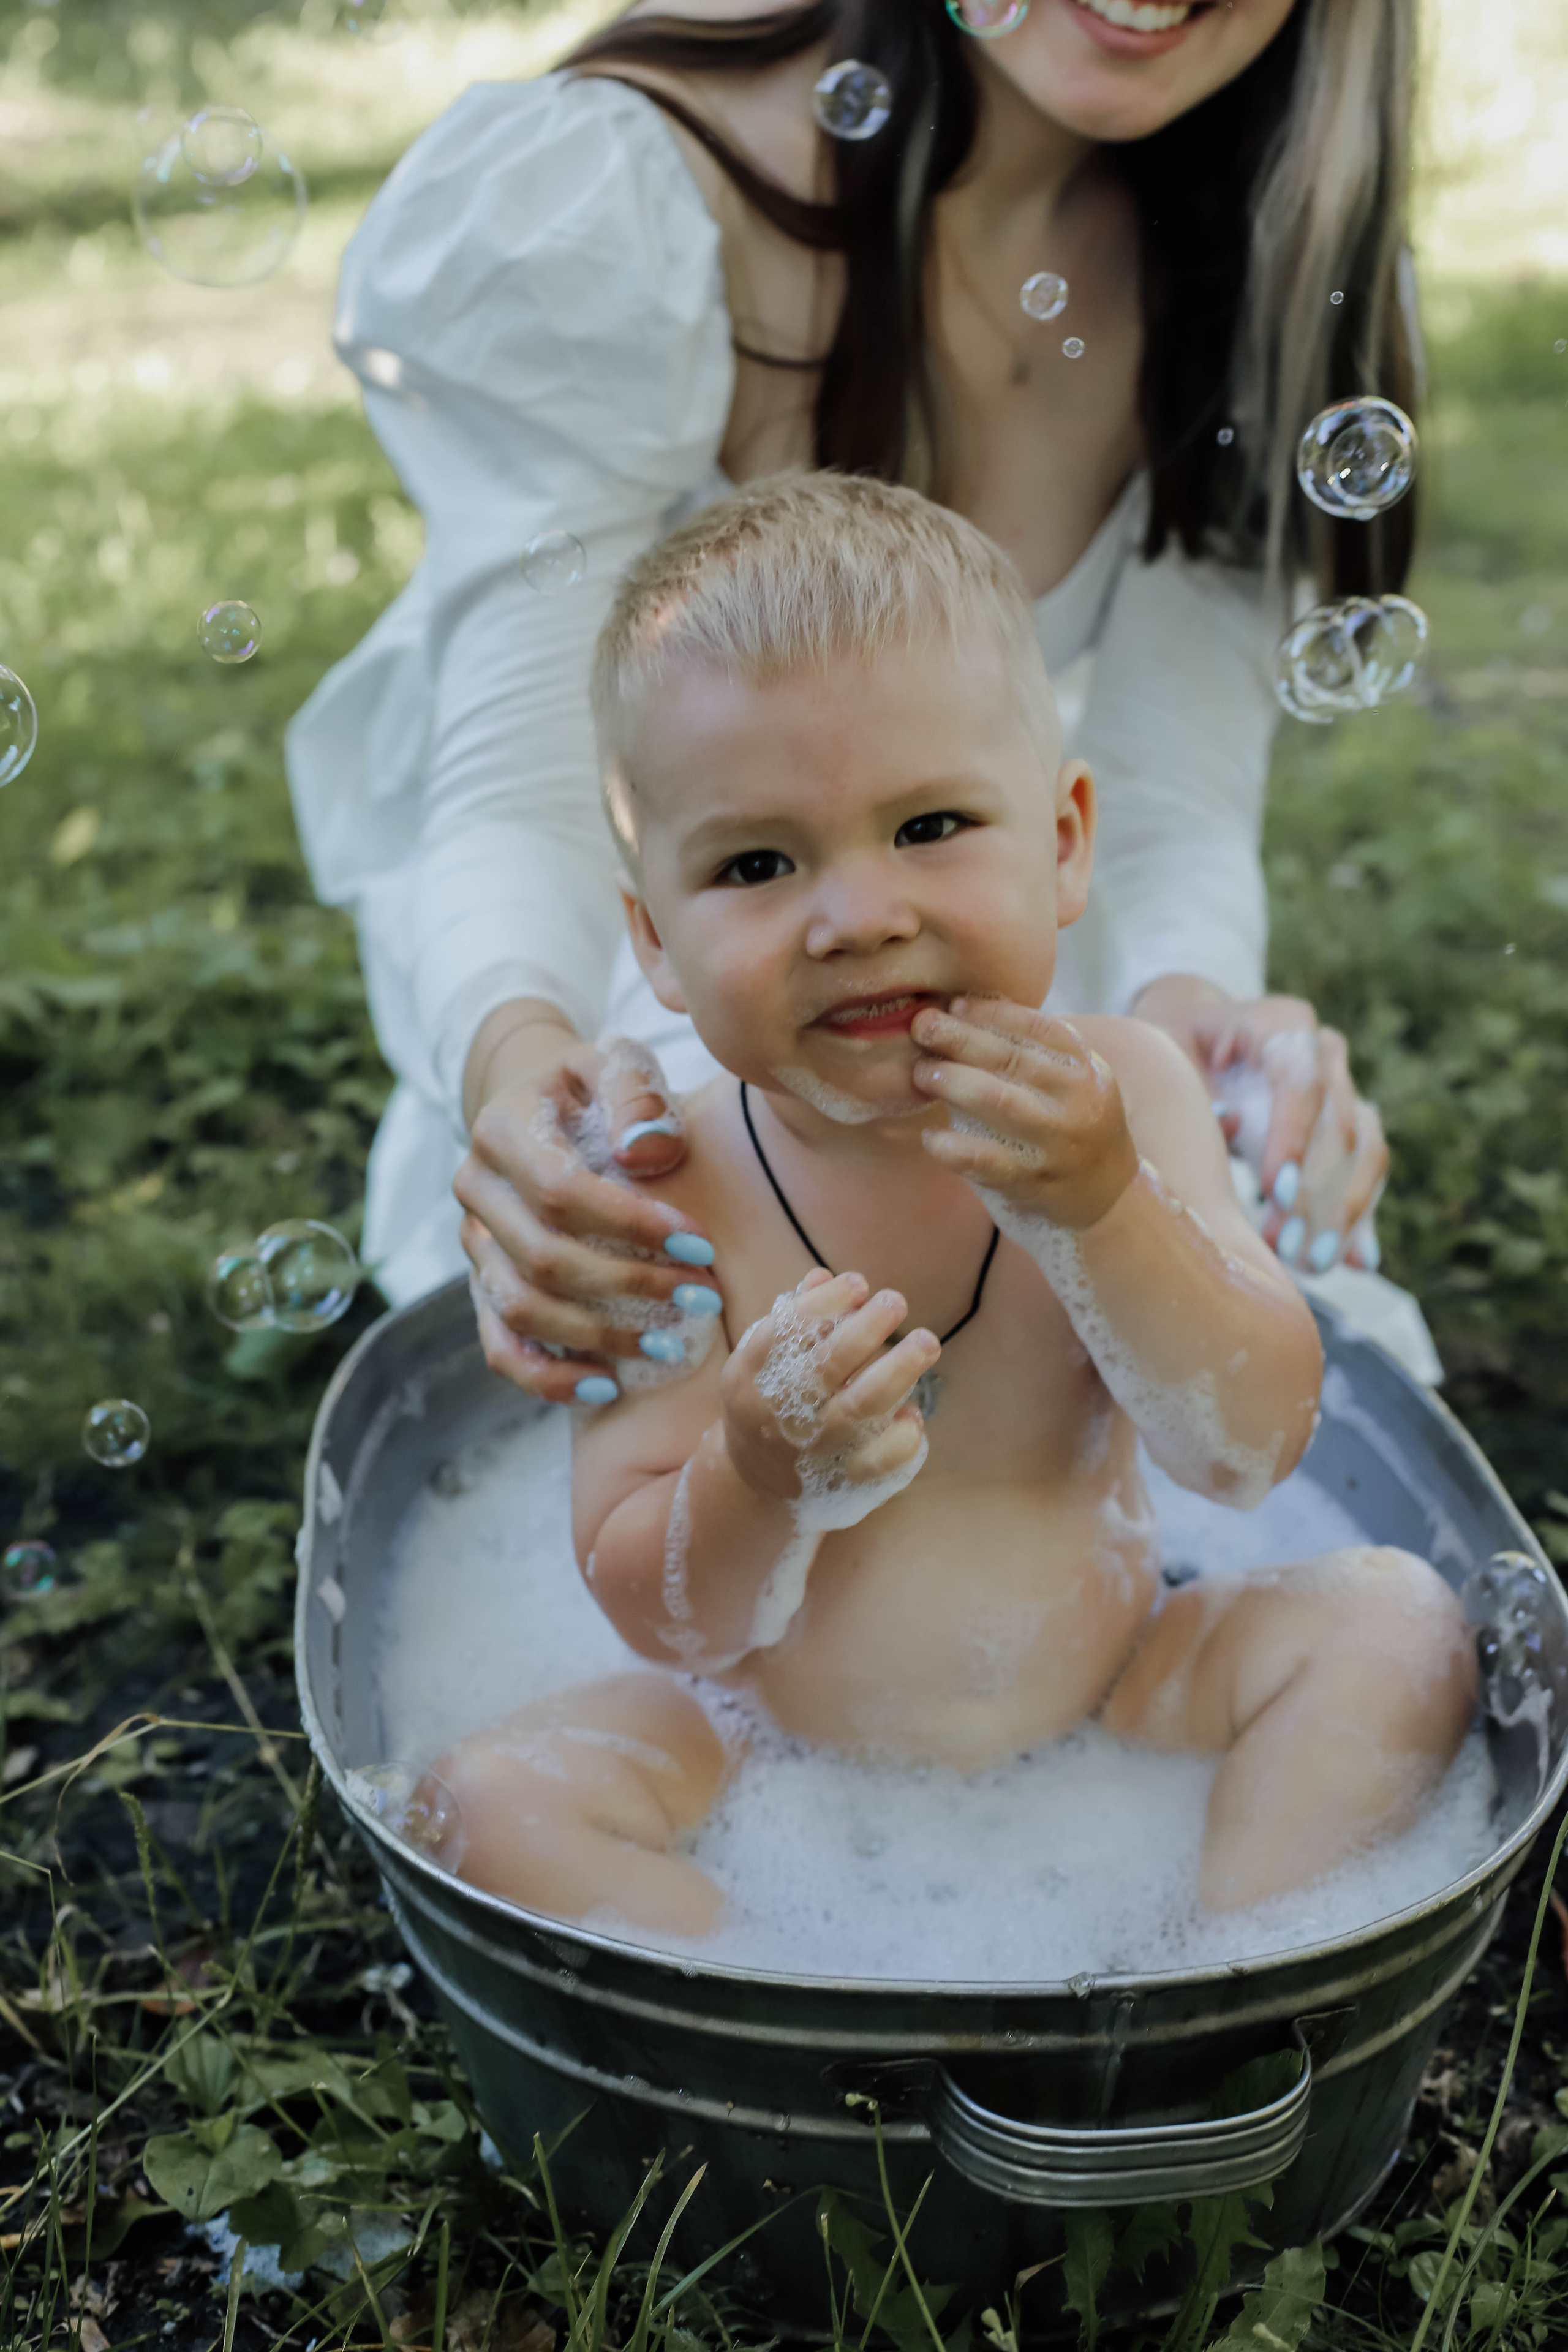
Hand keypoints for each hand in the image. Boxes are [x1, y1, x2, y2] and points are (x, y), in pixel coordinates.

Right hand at [455, 1026, 714, 1404]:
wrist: (545, 1111)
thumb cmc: (597, 1091)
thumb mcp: (619, 1063)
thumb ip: (636, 1092)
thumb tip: (645, 1151)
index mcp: (501, 1131)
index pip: (561, 1191)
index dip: (631, 1225)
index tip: (701, 1245)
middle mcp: (475, 1191)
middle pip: (544, 1258)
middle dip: (629, 1285)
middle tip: (703, 1297)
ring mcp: (474, 1245)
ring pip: (520, 1310)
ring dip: (598, 1337)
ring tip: (671, 1345)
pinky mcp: (482, 1286)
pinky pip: (501, 1347)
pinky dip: (548, 1378)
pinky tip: (607, 1387)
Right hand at [720, 1269, 936, 1503]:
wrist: (757, 1484)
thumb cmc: (769, 1401)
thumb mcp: (763, 1363)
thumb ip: (792, 1320)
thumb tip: (823, 1277)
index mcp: (749, 1378)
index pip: (782, 1334)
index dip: (823, 1305)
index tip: (859, 1283)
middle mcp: (778, 1415)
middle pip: (827, 1367)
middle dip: (866, 1330)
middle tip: (896, 1301)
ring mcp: (810, 1450)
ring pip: (860, 1407)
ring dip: (898, 1370)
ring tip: (927, 1341)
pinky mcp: (840, 1481)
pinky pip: (879, 1461)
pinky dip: (901, 1437)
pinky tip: (914, 1413)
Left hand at [909, 998, 1139, 1228]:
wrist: (1109, 1199)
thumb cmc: (1077, 1129)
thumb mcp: (1077, 1086)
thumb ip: (1039, 1056)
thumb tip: (970, 1015)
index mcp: (1086, 1070)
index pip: (1039, 1028)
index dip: (994, 1013)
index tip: (956, 1004)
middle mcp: (1076, 1101)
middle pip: (1011, 1059)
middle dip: (961, 1038)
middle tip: (923, 1027)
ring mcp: (1055, 1142)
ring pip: (997, 1101)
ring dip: (953, 1082)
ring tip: (922, 1073)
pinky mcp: (1033, 1181)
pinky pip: (985, 1160)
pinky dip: (952, 1148)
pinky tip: (931, 1138)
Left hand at [1185, 997, 1387, 1271]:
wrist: (1198, 1041)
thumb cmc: (1174, 1047)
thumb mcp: (1167, 1053)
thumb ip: (1195, 1087)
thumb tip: (1230, 1122)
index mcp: (1283, 1025)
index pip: (1301, 1082)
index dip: (1294, 1138)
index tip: (1275, 1191)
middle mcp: (1325, 1054)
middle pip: (1338, 1125)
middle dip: (1315, 1193)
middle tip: (1285, 1246)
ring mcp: (1345, 1090)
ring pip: (1365, 1152)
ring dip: (1342, 1213)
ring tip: (1311, 1263)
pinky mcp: (1349, 1128)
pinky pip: (1364, 1175)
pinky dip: (1359, 1219)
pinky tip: (1355, 1261)